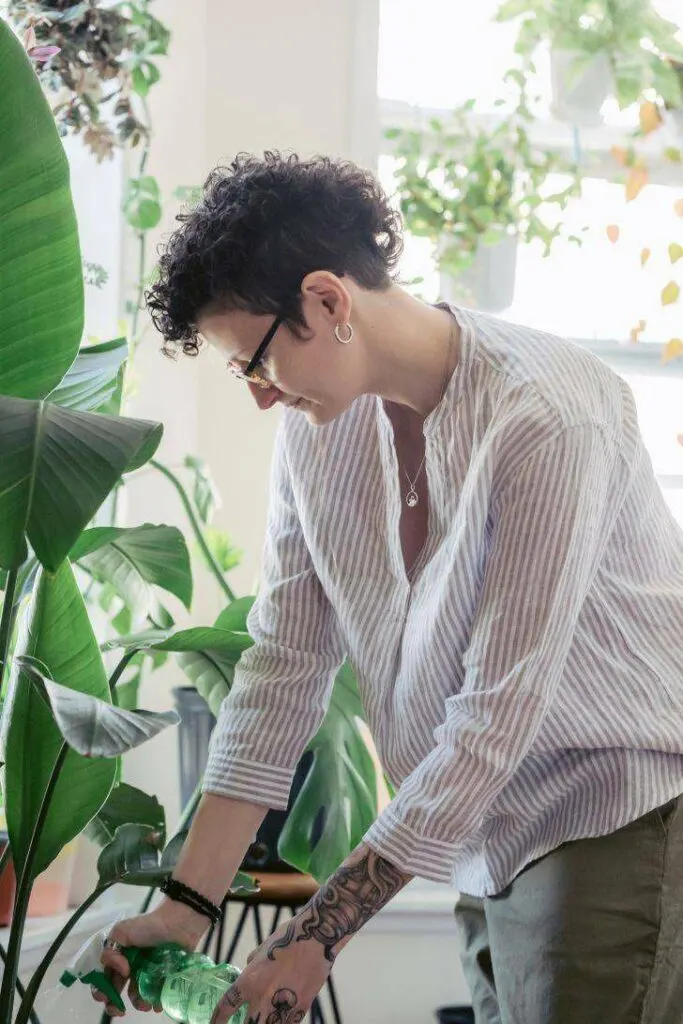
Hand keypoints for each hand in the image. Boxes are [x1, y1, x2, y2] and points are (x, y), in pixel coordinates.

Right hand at [91, 901, 206, 1016]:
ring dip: (139, 1004)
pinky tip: (158, 1004)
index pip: (106, 978)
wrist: (179, 922)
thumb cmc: (150, 926)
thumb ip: (111, 952)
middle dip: (116, 1004)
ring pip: (139, 996)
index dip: (102, 989)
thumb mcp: (122, 932)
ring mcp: (149, 974)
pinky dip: (156, 1002)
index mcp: (120, 957)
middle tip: (120, 1010)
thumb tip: (122, 972)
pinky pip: (158, 995)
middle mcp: (132, 967)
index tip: (104, 997)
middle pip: (120, 992)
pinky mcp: (165, 977)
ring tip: (146, 1004)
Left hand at [210, 912, 332, 1022]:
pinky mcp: (300, 1010)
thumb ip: (254, 962)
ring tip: (263, 1019)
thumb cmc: (288, 937)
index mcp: (248, 981)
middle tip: (245, 1021)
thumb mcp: (264, 948)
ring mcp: (281, 1007)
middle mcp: (261, 999)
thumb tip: (250, 965)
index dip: (217, 1019)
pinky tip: (281, 1020)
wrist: (316, 938)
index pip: (226, 1007)